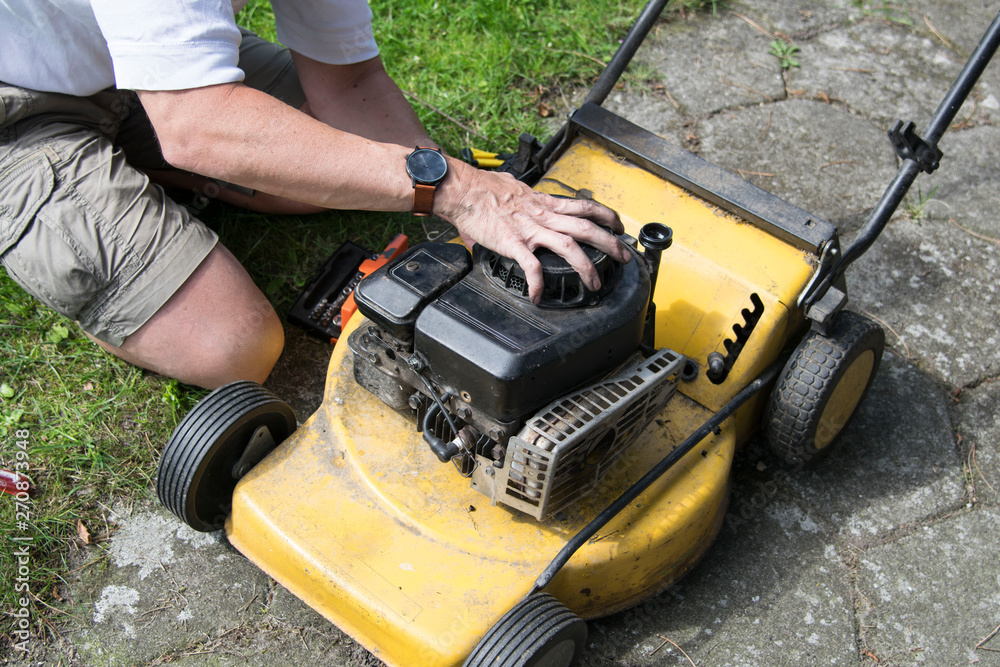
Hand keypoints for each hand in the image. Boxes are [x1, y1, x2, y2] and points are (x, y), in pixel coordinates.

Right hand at [435, 159, 630, 303]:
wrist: (464, 190)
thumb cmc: (483, 189)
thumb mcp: (513, 190)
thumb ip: (523, 203)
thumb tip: (520, 208)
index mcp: (544, 203)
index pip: (583, 206)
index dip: (605, 215)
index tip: (618, 224)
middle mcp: (542, 215)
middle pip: (586, 227)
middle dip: (610, 242)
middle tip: (625, 256)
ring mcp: (530, 230)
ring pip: (569, 246)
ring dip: (586, 265)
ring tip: (595, 282)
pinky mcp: (513, 243)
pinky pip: (531, 266)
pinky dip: (538, 283)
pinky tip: (538, 296)